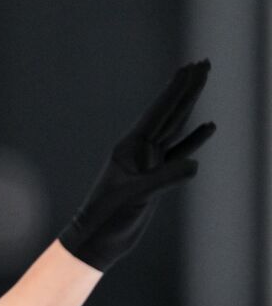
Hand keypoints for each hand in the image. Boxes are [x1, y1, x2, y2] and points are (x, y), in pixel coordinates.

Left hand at [58, 59, 216, 272]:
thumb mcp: (136, 198)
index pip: (158, 112)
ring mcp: (148, 163)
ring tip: (202, 84)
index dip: (176, 89)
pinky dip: (193, 140)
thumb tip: (194, 164)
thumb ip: (164, 180)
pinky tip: (207, 126)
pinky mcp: (156, 178)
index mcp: (130, 148)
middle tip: (203, 63)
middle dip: (186, 88)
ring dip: (189, 106)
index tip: (191, 67)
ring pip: (175, 128)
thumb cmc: (108, 219)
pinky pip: (179, 153)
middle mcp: (139, 150)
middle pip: (169, 112)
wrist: (97, 241)